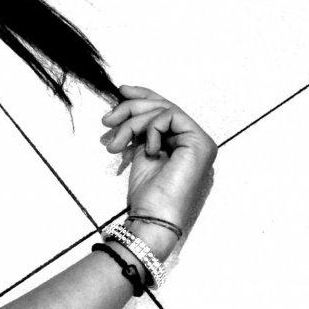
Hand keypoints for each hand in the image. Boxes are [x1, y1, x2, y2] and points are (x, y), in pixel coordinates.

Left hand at [100, 84, 217, 241]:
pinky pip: (169, 117)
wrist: (152, 217)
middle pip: (162, 106)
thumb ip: (140, 127)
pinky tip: (147, 150)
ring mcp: (201, 142)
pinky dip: (150, 129)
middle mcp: (195, 140)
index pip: (164, 109)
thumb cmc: (146, 193)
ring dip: (132, 121)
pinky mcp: (200, 143)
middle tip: (108, 120)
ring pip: (163, 109)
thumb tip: (126, 99)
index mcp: (183, 142)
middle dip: (131, 108)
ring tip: (116, 141)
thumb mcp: (140, 149)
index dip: (142, 96)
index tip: (121, 91)